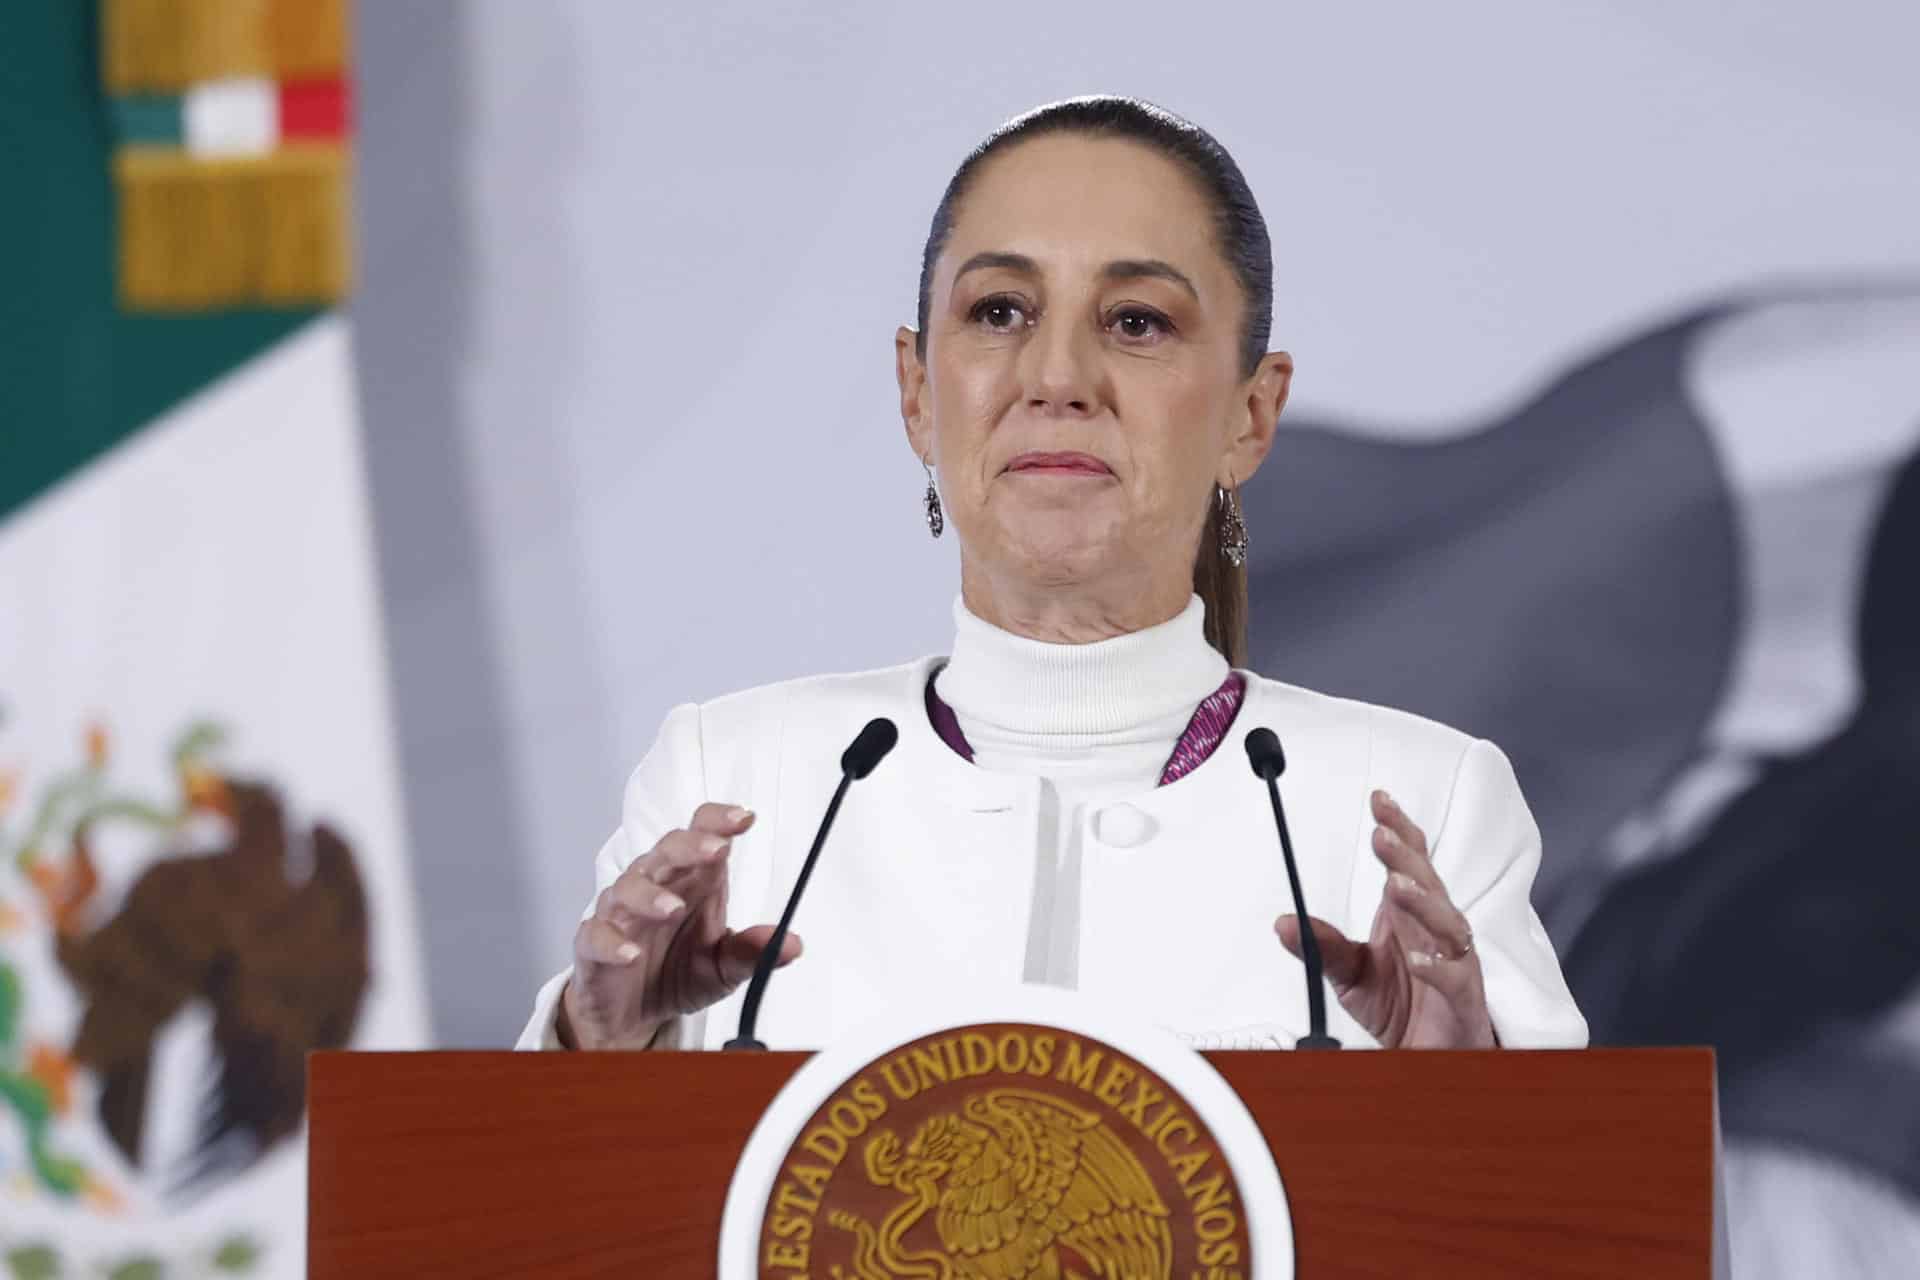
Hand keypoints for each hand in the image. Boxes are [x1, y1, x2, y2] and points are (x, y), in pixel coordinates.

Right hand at [560, 803, 799, 1048]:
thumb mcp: (724, 967)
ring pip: (628, 888)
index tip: (745, 819)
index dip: (719, 821)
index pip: (701, 834)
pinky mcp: (594, 945)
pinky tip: (631, 954)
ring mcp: (622, 914)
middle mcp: (656, 887)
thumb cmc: (677, 971)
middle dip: (691, 846)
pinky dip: (612, 942)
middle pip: (667, 851)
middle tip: (716, 849)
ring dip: (651, 895)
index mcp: (692, 881)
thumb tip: (792, 944)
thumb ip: (752, 952)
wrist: (636, 1013)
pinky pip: (596, 935)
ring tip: (673, 908)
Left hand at [1274, 790, 1495, 1048]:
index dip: (1398, 830)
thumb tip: (1283, 923)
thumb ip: (1322, 947)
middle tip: (1380, 834)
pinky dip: (1438, 965)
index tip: (1378, 800)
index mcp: (1410, 917)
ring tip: (1396, 885)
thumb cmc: (1401, 1007)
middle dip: (1406, 856)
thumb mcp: (1351, 973)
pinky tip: (1416, 955)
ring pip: (1449, 923)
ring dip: (1423, 901)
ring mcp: (1455, 964)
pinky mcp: (1464, 1000)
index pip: (1409, 863)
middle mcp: (1436, 932)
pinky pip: (1456, 977)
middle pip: (1428, 883)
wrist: (1430, 1057)